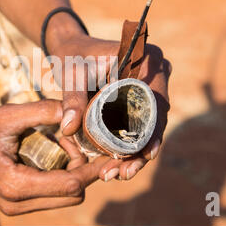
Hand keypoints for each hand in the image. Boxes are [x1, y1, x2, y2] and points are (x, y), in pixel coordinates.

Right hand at [0, 100, 107, 214]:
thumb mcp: (5, 116)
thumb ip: (43, 112)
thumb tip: (75, 110)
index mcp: (16, 186)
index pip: (71, 184)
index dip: (94, 168)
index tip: (109, 152)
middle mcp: (18, 204)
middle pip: (73, 193)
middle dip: (82, 168)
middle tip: (75, 139)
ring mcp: (17, 206)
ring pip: (64, 195)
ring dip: (71, 171)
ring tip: (60, 142)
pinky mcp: (16, 202)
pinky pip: (51, 193)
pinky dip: (59, 174)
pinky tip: (51, 150)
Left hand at [50, 33, 170, 181]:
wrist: (71, 49)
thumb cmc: (73, 56)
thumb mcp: (72, 74)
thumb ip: (72, 98)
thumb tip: (69, 128)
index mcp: (147, 59)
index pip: (156, 101)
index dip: (152, 132)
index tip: (142, 156)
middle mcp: (155, 73)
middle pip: (155, 119)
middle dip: (141, 150)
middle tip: (123, 174)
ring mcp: (149, 87)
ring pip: (148, 126)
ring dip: (134, 153)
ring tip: (115, 175)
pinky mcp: (137, 99)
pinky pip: (138, 125)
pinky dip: (127, 145)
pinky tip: (116, 167)